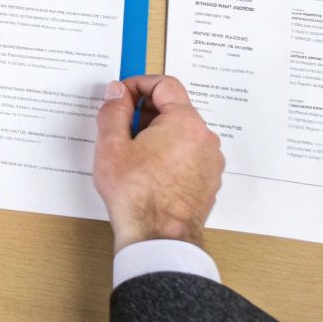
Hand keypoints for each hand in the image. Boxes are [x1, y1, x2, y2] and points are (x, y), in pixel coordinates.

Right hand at [93, 74, 222, 251]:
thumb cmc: (136, 194)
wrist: (159, 237)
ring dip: (157, 135)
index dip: (138, 85)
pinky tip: (148, 172)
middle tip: (120, 129)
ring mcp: (211, 161)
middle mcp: (205, 138)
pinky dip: (169, 154)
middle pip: (175, 109)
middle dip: (145, 113)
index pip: (165, 85)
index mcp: (185, 122)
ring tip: (132, 156)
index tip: (121, 96)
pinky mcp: (209, 180)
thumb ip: (114, 110)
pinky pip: (189, 155)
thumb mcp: (111, 145)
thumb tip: (117, 92)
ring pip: (182, 134)